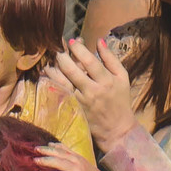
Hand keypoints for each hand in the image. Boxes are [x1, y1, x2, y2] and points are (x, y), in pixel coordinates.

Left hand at [51, 38, 138, 154]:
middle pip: (71, 70)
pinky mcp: (73, 110)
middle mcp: (92, 91)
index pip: (89, 60)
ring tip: (51, 63)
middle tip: (58, 51)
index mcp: (106, 81)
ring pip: (61, 82)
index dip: (78, 48)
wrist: (117, 129)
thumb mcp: (122, 78)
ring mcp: (81, 102)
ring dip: (53, 69)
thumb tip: (99, 41)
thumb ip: (111, 59)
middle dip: (62, 56)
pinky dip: (50, 83)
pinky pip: (58, 93)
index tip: (71, 41)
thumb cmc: (120, 100)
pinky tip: (47, 76)